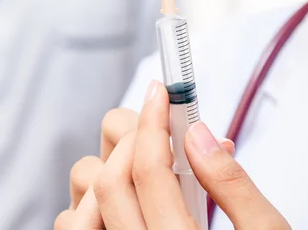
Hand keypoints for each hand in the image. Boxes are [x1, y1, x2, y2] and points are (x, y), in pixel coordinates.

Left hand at [55, 81, 290, 229]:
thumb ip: (233, 185)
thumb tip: (200, 134)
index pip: (151, 172)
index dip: (155, 121)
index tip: (162, 92)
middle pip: (109, 182)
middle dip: (133, 138)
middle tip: (159, 121)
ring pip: (80, 206)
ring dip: (106, 169)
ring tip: (144, 162)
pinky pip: (74, 228)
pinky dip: (89, 203)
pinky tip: (123, 198)